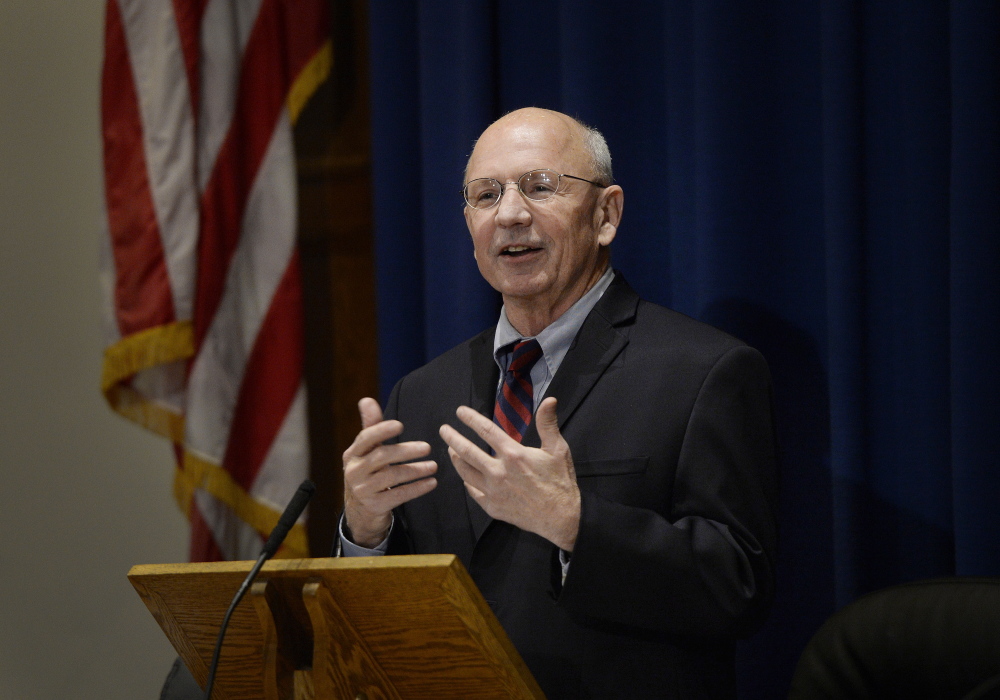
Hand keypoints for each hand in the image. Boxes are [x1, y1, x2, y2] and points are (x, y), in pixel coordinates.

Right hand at [342, 397, 437, 546]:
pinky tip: (431, 482)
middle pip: (382, 457)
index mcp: (353, 454)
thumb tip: (366, 400)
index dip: (382, 430)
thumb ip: (371, 427)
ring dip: (416, 471)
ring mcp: (363, 490)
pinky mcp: (374, 505)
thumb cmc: (368, 473)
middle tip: (427, 447)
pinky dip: (417, 489)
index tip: (400, 425)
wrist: (359, 511)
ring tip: (434, 466)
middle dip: (406, 451)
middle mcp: (354, 471)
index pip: (366, 438)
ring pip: (392, 477)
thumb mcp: (366, 452)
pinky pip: (398, 495)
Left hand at [439, 397, 580, 550]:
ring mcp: (492, 491)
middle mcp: (498, 471)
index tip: (459, 411)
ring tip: (450, 450)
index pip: (486, 431)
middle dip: (452, 438)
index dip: (471, 419)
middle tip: (443, 430)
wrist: (561, 519)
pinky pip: (472, 491)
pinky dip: (466, 481)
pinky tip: (465, 477)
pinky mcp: (491, 507)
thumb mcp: (558, 449)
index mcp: (513, 454)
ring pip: (465, 472)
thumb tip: (550, 399)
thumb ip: (548, 424)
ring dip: (455, 459)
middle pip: (466, 451)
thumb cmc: (560, 482)